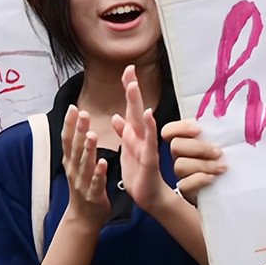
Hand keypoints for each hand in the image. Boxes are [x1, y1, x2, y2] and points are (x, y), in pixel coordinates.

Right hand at [58, 106, 111, 234]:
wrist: (84, 217)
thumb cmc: (83, 186)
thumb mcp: (76, 164)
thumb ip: (77, 145)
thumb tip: (76, 123)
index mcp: (70, 161)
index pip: (68, 140)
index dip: (70, 124)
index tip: (73, 107)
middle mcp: (73, 170)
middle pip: (75, 148)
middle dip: (79, 131)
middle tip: (83, 114)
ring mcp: (82, 183)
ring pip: (84, 164)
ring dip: (88, 150)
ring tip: (92, 135)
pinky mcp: (92, 195)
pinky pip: (96, 183)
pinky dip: (98, 173)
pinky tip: (103, 162)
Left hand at [114, 68, 187, 217]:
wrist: (149, 196)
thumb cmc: (139, 173)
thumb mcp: (128, 150)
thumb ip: (123, 133)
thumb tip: (115, 116)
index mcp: (134, 134)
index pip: (131, 107)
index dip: (129, 88)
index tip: (127, 69)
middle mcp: (141, 136)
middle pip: (136, 108)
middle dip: (132, 89)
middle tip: (129, 69)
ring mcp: (146, 146)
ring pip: (141, 121)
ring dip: (136, 103)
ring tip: (132, 86)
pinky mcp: (149, 159)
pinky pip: (149, 141)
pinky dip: (150, 128)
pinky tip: (148, 115)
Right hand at [161, 118, 224, 197]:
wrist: (235, 183)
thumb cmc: (229, 157)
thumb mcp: (225, 140)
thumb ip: (219, 128)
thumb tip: (228, 112)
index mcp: (187, 139)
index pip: (169, 131)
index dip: (179, 128)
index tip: (198, 130)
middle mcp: (180, 155)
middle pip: (176, 147)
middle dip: (197, 148)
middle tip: (218, 152)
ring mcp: (182, 174)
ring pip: (180, 166)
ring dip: (203, 165)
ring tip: (222, 167)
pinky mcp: (187, 191)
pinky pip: (185, 185)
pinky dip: (200, 180)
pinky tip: (213, 179)